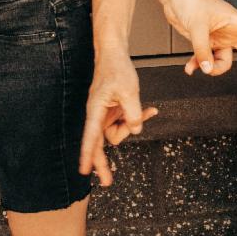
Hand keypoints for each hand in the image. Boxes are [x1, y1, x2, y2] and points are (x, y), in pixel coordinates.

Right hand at [79, 43, 157, 186]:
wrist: (114, 53)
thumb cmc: (117, 69)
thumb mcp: (130, 91)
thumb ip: (133, 113)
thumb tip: (135, 129)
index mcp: (95, 110)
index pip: (91, 137)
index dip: (88, 154)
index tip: (85, 171)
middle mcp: (97, 115)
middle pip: (100, 143)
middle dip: (104, 162)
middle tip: (108, 182)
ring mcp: (105, 114)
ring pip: (118, 132)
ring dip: (132, 126)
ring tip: (149, 110)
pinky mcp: (113, 111)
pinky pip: (125, 122)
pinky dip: (137, 118)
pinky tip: (151, 110)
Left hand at [159, 0, 236, 86]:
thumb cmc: (189, 0)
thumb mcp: (196, 26)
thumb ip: (202, 51)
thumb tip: (207, 71)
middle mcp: (232, 31)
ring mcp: (220, 38)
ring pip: (223, 62)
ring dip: (211, 67)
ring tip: (195, 66)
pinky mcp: (207, 42)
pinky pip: (208, 61)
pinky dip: (199, 65)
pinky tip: (189, 69)